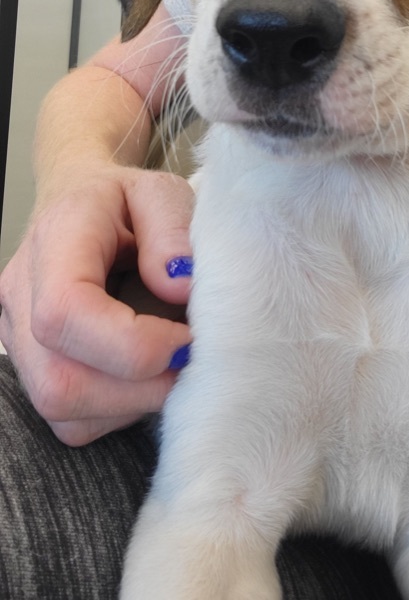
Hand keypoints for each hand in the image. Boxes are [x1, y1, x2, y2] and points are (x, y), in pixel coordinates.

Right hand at [0, 167, 193, 445]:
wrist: (82, 201)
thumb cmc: (126, 201)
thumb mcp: (161, 191)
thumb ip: (173, 229)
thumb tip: (180, 286)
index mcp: (56, 239)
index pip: (66, 312)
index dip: (131, 344)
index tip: (187, 341)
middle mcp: (21, 294)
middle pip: (58, 379)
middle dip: (138, 388)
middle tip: (189, 363)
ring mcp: (17, 337)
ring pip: (61, 407)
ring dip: (131, 403)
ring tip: (170, 365)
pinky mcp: (30, 367)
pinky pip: (68, 418)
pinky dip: (116, 409)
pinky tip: (145, 375)